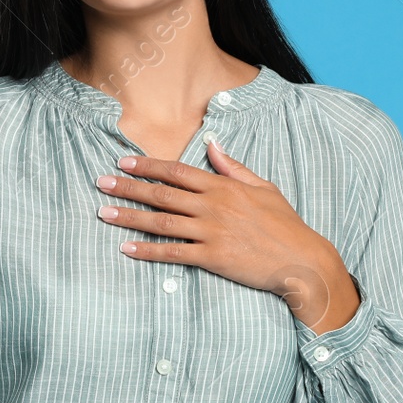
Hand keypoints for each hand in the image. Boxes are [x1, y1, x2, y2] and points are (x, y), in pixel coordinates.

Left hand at [95, 140, 359, 329]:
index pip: (177, 171)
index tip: (123, 162)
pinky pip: (174, 253)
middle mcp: (213, 206)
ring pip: (162, 222)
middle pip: (162, 194)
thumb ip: (233, 166)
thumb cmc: (284, 223)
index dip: (147, 166)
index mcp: (223, 187)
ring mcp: (212, 232)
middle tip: (101, 182)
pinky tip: (126, 249)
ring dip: (130, 217)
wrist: (302, 259)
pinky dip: (148, 251)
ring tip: (104, 212)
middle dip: (128, 187)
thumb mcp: (263, 187)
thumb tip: (211, 143)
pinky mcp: (213, 258)